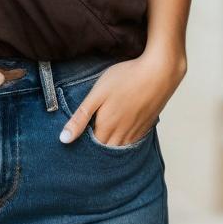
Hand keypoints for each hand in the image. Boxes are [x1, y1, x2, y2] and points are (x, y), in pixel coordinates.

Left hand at [59, 46, 185, 146]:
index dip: (81, 145)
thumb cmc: (125, 78)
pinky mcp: (146, 126)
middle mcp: (121, 135)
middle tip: (85, 144)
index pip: (90, 147)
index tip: (74, 142)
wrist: (158, 73)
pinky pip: (132, 143)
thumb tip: (64, 139)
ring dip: (109, 148)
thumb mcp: (97, 94)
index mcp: (106, 127)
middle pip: (104, 150)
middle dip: (95, 149)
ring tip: (101, 140)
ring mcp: (135, 132)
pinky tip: (120, 136)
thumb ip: (81, 117)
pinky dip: (123, 143)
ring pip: (119, 149)